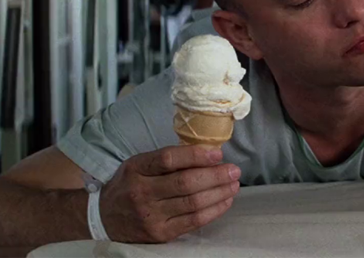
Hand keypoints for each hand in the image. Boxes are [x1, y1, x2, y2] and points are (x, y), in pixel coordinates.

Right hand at [100, 146, 240, 242]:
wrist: (104, 218)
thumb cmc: (130, 185)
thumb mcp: (140, 164)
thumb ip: (168, 159)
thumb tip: (208, 153)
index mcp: (137, 169)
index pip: (168, 159)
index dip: (196, 156)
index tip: (218, 154)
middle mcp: (142, 193)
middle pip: (185, 183)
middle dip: (215, 176)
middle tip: (234, 170)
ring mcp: (151, 216)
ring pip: (193, 203)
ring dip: (219, 193)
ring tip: (234, 184)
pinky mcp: (160, 234)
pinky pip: (194, 221)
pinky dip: (214, 210)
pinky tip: (225, 200)